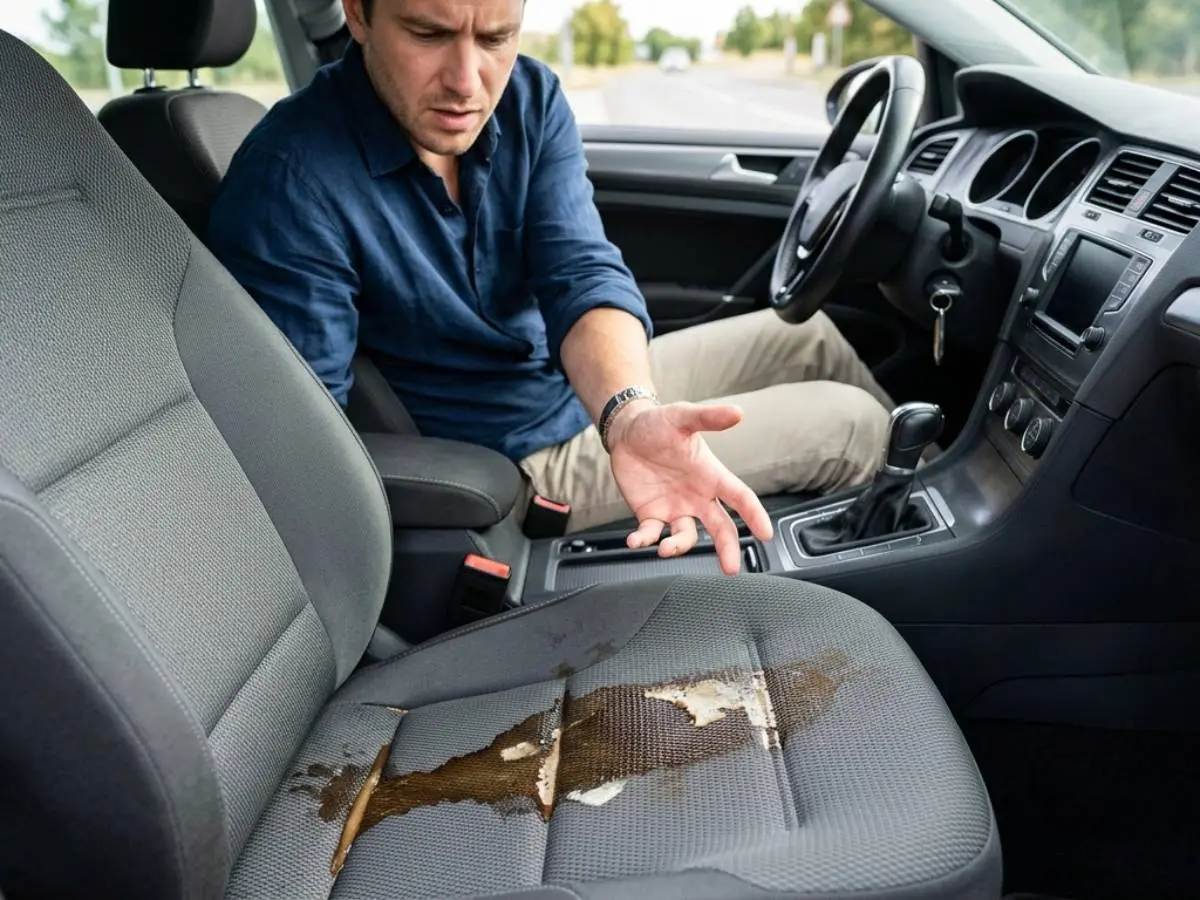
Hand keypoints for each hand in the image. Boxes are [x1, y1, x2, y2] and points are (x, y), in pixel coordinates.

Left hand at [606, 400, 773, 574]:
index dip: (754, 515)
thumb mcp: (683, 416)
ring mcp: (675, 508)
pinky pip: (651, 534)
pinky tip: (636, 541)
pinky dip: (644, 541)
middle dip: (727, 549)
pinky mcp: (650, 514)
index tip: (765, 534)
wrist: (626, 431)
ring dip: (678, 546)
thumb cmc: (658, 423)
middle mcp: (697, 497)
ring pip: (686, 537)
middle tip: (731, 568)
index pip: (740, 498)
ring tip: (665, 548)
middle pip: (720, 528)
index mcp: (711, 476)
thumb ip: (708, 417)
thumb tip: (737, 412)